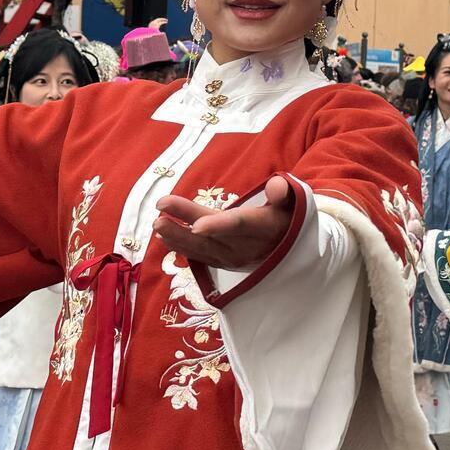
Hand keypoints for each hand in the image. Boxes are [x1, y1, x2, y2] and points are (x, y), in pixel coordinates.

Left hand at [154, 176, 294, 270]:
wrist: (289, 246)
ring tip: (157, 225)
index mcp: (262, 228)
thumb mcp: (291, 202)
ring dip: (177, 238)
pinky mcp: (224, 264)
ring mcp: (233, 259)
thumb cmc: (286, 216)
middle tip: (160, 213)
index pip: (239, 226)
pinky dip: (181, 248)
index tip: (196, 225)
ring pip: (202, 249)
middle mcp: (246, 247)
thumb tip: (275, 185)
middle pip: (212, 236)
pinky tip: (163, 238)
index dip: (218, 226)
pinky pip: (200, 257)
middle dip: (184, 225)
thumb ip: (283, 193)